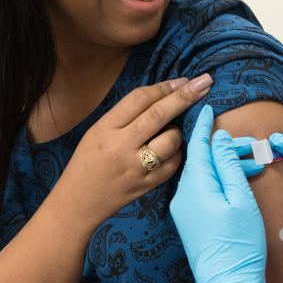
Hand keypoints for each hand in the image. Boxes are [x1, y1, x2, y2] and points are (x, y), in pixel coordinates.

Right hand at [53, 74, 213, 225]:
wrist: (78, 202)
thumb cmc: (87, 162)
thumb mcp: (97, 132)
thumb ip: (125, 116)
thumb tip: (163, 96)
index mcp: (105, 129)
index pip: (139, 99)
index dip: (164, 87)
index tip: (182, 80)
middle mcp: (120, 147)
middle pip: (158, 115)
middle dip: (185, 96)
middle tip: (204, 82)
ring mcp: (135, 168)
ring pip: (170, 141)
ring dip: (178, 131)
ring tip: (170, 131)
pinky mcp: (146, 186)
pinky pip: (173, 164)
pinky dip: (177, 153)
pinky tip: (171, 151)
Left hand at [170, 105, 273, 282]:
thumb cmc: (239, 245)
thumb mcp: (239, 199)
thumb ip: (227, 165)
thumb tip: (217, 139)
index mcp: (194, 185)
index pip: (196, 144)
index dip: (203, 123)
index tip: (206, 103)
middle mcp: (182, 194)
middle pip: (198, 158)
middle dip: (218, 144)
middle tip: (243, 139)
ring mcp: (183, 209)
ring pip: (201, 173)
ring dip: (221, 163)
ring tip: (249, 161)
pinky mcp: (189, 221)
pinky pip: (200, 189)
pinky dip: (216, 179)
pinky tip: (233, 179)